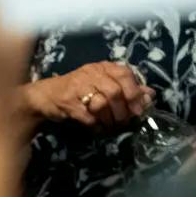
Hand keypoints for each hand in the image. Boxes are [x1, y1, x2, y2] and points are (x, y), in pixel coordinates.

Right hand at [23, 61, 152, 128]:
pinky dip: (96, 126)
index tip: (138, 110)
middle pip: (114, 91)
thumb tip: (150, 95)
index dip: (135, 93)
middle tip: (123, 122)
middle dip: (123, 111)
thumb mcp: (103, 85)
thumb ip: (127, 89)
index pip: (125, 74)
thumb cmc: (79, 90)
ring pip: (102, 104)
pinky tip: (97, 129)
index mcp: (102, 68)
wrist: (45, 96)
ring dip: (110, 120)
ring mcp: (77, 87)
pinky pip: (89, 117)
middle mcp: (90, 73)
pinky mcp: (68, 102)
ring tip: (110, 127)